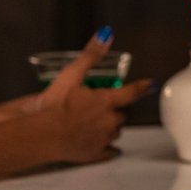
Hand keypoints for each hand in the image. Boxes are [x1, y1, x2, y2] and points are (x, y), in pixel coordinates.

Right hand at [33, 33, 149, 163]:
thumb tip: (105, 36)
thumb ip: (91, 55)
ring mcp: (104, 138)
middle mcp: (110, 120)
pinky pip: (109, 151)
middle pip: (123, 113)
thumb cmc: (54, 105)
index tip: (149, 85)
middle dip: (115, 108)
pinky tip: (100, 142)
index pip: (132, 92)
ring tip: (92, 121)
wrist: (40, 135)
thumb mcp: (72, 74)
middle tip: (100, 104)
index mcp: (107, 101)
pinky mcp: (95, 154)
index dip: (141, 87)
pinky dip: (107, 146)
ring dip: (109, 125)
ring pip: (116, 130)